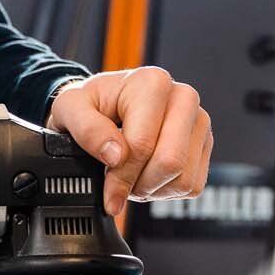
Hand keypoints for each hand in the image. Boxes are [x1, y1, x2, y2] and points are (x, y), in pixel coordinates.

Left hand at [46, 68, 212, 215]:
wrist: (105, 104)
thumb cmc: (90, 104)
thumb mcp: (70, 109)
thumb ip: (87, 130)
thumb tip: (115, 155)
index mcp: (153, 83)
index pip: (142, 145)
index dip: (121, 176)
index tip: (106, 190)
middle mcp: (183, 98)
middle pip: (170, 162)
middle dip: (139, 183)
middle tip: (118, 182)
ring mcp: (198, 122)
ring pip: (183, 179)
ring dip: (152, 188)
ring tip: (131, 174)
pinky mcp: (203, 145)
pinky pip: (192, 185)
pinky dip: (166, 190)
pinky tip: (147, 174)